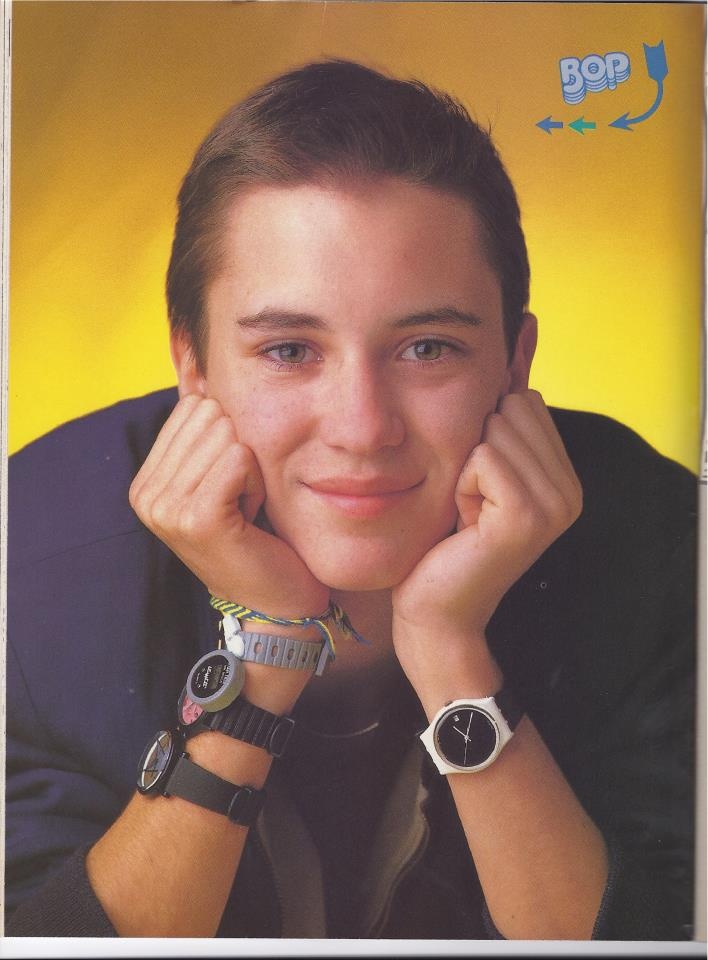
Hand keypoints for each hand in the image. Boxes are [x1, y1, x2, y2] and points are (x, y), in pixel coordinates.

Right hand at [129, 394, 328, 619]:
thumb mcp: (226, 474)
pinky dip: (258, 484)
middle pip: (212, 415)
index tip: (232, 488)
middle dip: (243, 453)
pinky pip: (240, 459)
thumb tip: (193, 356)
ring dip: (253, 472)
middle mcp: (146, 493)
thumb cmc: (260, 535)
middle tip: (242, 502)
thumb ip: (207, 425)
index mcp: (147, 480)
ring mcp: (166, 507)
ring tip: (247, 512)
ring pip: (230, 435)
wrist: (278, 603)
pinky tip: (253, 518)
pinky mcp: (196, 518)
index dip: (230, 439)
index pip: (195, 406)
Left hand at [392, 390, 581, 680]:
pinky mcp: (528, 516)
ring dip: (465, 467)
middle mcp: (571, 490)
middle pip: (511, 407)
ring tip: (469, 512)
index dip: (485, 433)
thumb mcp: (478, 466)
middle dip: (475, 447)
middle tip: (472, 502)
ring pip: (496, 427)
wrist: (434, 608)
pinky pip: (483, 457)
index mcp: (564, 477)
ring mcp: (556, 505)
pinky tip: (466, 523)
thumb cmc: (444, 537)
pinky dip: (461, 485)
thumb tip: (526, 332)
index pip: (525, 400)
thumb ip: (502, 409)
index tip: (480, 486)